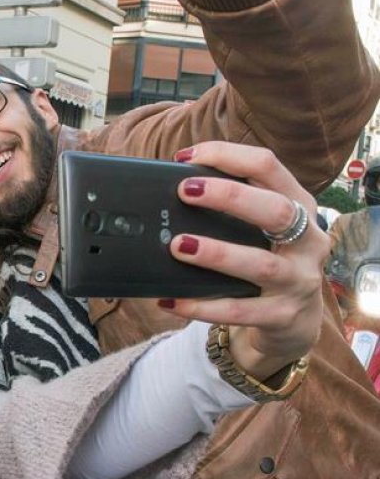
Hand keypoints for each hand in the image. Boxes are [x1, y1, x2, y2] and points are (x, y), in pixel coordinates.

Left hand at [161, 142, 327, 379]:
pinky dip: (203, 306)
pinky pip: (240, 311)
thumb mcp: (261, 228)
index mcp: (298, 205)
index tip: (188, 157)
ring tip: (179, 246)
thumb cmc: (267, 259)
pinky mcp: (282, 316)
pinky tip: (173, 301)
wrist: (295, 322)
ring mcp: (298, 280)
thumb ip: (230, 208)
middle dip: (229, 197)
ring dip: (217, 253)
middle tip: (185, 191)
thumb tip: (172, 188)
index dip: (228, 156)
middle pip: (275, 210)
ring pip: (260, 264)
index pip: (268, 167)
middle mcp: (307, 240)